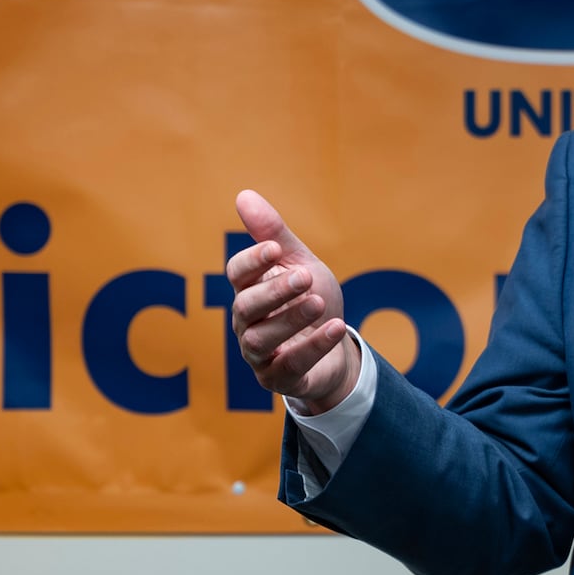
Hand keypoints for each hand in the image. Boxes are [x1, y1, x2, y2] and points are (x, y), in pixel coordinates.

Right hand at [227, 189, 357, 410]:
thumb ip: (275, 233)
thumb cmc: (311, 300)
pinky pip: (290, 366)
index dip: (253, 261)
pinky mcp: (279, 379)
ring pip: (261, 339)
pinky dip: (313, 346)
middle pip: (246, 306)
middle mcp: (248, 323)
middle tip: (304, 276)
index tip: (276, 248)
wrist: (336, 348)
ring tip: (319, 301)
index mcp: (251, 290)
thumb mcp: (300, 263)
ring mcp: (260, 354)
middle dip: (274, 290)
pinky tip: (336, 327)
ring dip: (290, 319)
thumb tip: (243, 195)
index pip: (237, 274)